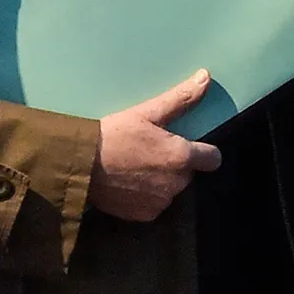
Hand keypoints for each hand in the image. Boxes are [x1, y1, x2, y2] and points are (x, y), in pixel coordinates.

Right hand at [92, 69, 221, 222]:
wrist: (81, 165)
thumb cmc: (114, 135)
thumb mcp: (147, 112)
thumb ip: (181, 99)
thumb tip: (206, 77)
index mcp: (181, 157)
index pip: (213, 159)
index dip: (204, 152)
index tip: (189, 147)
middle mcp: (177, 183)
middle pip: (188, 173)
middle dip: (175, 164)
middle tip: (149, 152)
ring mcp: (161, 202)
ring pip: (170, 189)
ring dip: (160, 180)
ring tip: (135, 166)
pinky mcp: (145, 215)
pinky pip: (154, 204)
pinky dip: (145, 196)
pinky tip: (127, 182)